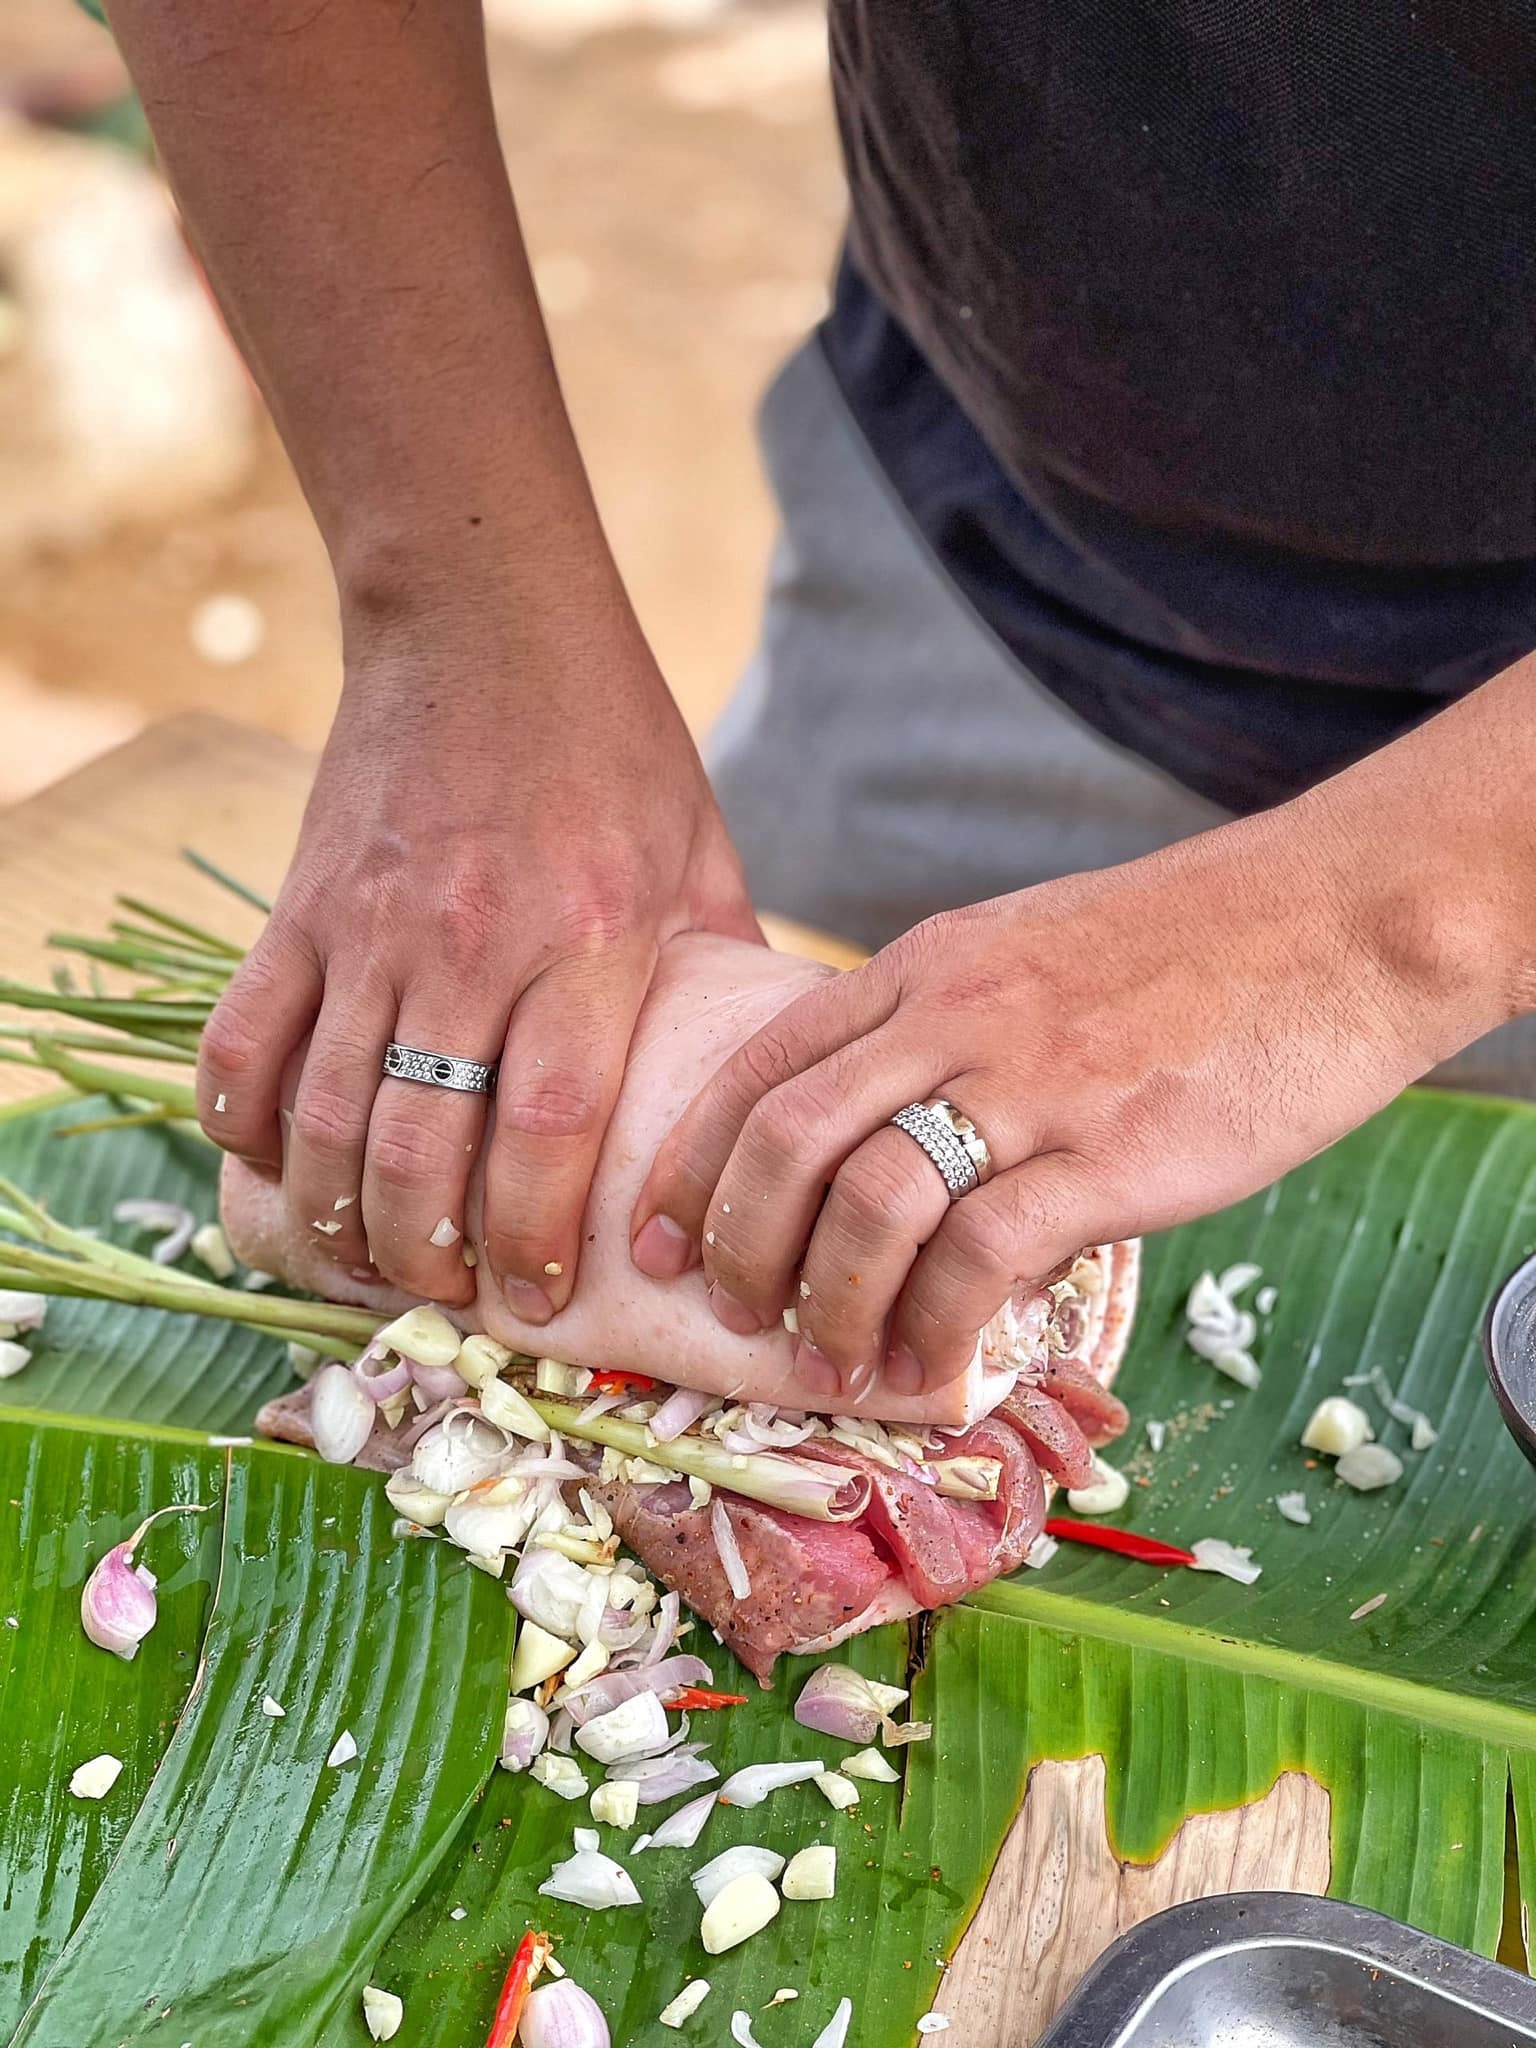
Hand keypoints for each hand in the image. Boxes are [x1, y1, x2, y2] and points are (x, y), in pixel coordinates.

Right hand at [198, 619, 756, 1314]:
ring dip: (337, 1216)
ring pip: (328, 1115)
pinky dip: (244, 1121)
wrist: (485, 617)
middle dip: (427, 1252)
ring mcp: (371, 925)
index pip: (547, 1130)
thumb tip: (749, 1085)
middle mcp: (473, 943)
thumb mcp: (699, 853)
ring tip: (364, 1261)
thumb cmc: (613, 740)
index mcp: (590, 938)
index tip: (535, 1295)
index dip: (533, 1235)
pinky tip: (275, 1167)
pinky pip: (245, 1039)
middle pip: (423, 1149)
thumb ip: (719, 974)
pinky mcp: (302, 904)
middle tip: (445, 1292)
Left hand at [631, 795, 1495, 1400]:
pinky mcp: (1114, 1152)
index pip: (764, 1062)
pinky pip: (984, 1254)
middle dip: (736, 1243)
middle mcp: (958, 1014)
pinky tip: (932, 1365)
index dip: (692, 1160)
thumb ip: (945, 1026)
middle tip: (731, 1315)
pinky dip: (936, 1325)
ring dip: (830, 1302)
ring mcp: (1035, 1082)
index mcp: (928, 965)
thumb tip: (886, 1141)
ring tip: (830, 1362)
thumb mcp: (1029, 951)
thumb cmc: (1190, 949)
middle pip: (789, 1138)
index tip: (658, 1235)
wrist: (1337, 919)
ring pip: (870, 1203)